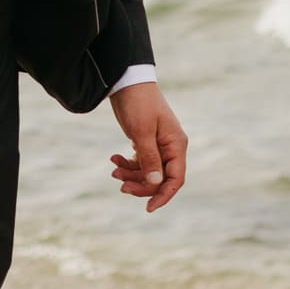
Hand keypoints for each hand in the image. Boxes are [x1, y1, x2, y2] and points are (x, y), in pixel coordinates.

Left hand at [107, 82, 186, 211]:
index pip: (175, 178)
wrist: (126, 81)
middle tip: (120, 186)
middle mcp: (170, 147)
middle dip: (141, 185)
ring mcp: (158, 145)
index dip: (163, 195)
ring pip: (148, 171)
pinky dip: (127, 164)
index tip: (148, 207)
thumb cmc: (137, 103)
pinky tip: (113, 159)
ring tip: (113, 171)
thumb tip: (156, 183)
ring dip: (131, 175)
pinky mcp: (146, 141)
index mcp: (176, 145)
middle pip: (160, 178)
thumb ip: (149, 158)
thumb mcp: (141, 131)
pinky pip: (139, 161)